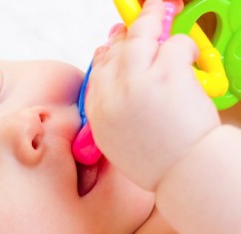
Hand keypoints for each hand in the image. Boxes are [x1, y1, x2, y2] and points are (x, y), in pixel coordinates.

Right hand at [86, 0, 220, 190]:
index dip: (107, 54)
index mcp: (99, 110)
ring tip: (157, 8)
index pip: (97, 71)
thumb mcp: (116, 142)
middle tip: (134, 25)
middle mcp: (112, 93)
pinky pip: (172, 44)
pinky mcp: (165, 75)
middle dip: (124, 35)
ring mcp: (137, 82)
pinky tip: (188, 54)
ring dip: (148, 21)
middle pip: (115, 51)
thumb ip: (111, 114)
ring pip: (138, 38)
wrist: (184, 174)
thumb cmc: (157, 163)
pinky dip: (182, 44)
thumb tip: (118, 90)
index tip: (113, 46)